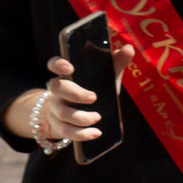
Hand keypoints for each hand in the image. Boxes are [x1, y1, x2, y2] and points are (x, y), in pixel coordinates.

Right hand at [6, 46, 137, 145]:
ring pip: (60, 112)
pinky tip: (95, 133)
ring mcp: (55, 108)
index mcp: (66, 75)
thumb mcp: (105, 76)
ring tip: (97, 118)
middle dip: (74, 93)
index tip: (70, 68)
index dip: (58, 64)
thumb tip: (129, 48)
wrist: (79, 113)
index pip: (54, 64)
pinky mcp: (58, 125)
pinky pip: (65, 131)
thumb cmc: (93, 89)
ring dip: (79, 117)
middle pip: (56, 87)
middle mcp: (57, 90)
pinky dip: (80, 134)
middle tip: (93, 97)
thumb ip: (115, 63)